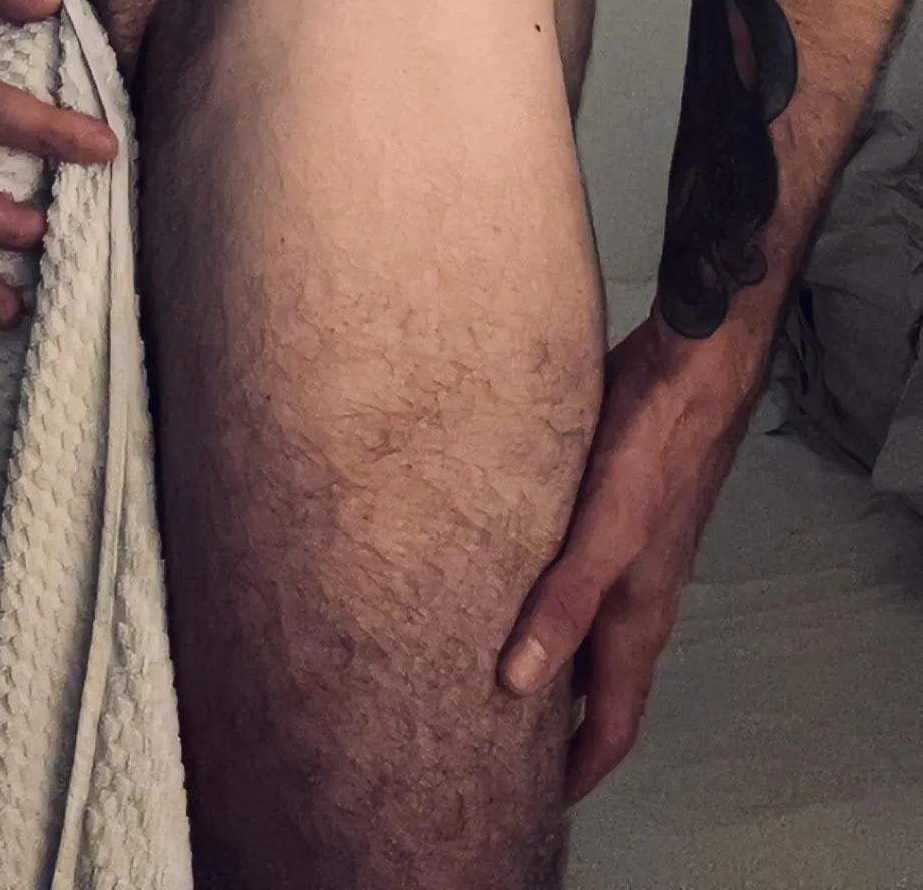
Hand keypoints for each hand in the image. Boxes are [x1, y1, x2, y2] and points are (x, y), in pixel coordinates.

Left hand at [497, 312, 760, 805]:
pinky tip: (499, 579)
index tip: (534, 801)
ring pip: (584, 628)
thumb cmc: (654, 450)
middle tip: (491, 743)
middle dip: (555, 723)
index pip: (614, 724)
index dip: (580, 771)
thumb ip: (563, 605)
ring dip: (546, 656)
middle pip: (597, 683)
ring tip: (481, 669)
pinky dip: (541, 596)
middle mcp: (635, 595)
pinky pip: (572, 576)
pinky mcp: (608, 510)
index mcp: (638, 617)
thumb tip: (515, 684)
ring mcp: (624, 552)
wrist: (690, 369)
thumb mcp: (604, 532)